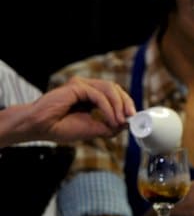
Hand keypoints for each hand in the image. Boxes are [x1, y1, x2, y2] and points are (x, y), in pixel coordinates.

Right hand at [20, 77, 135, 143]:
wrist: (38, 128)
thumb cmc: (60, 129)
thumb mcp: (91, 129)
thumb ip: (109, 126)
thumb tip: (127, 124)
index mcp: (89, 96)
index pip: (114, 94)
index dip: (126, 104)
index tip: (133, 117)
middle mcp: (86, 87)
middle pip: (114, 89)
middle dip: (126, 103)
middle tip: (132, 117)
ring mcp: (81, 85)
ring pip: (109, 89)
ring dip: (119, 106)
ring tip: (121, 120)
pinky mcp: (77, 87)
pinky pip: (99, 96)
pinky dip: (108, 108)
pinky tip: (112, 118)